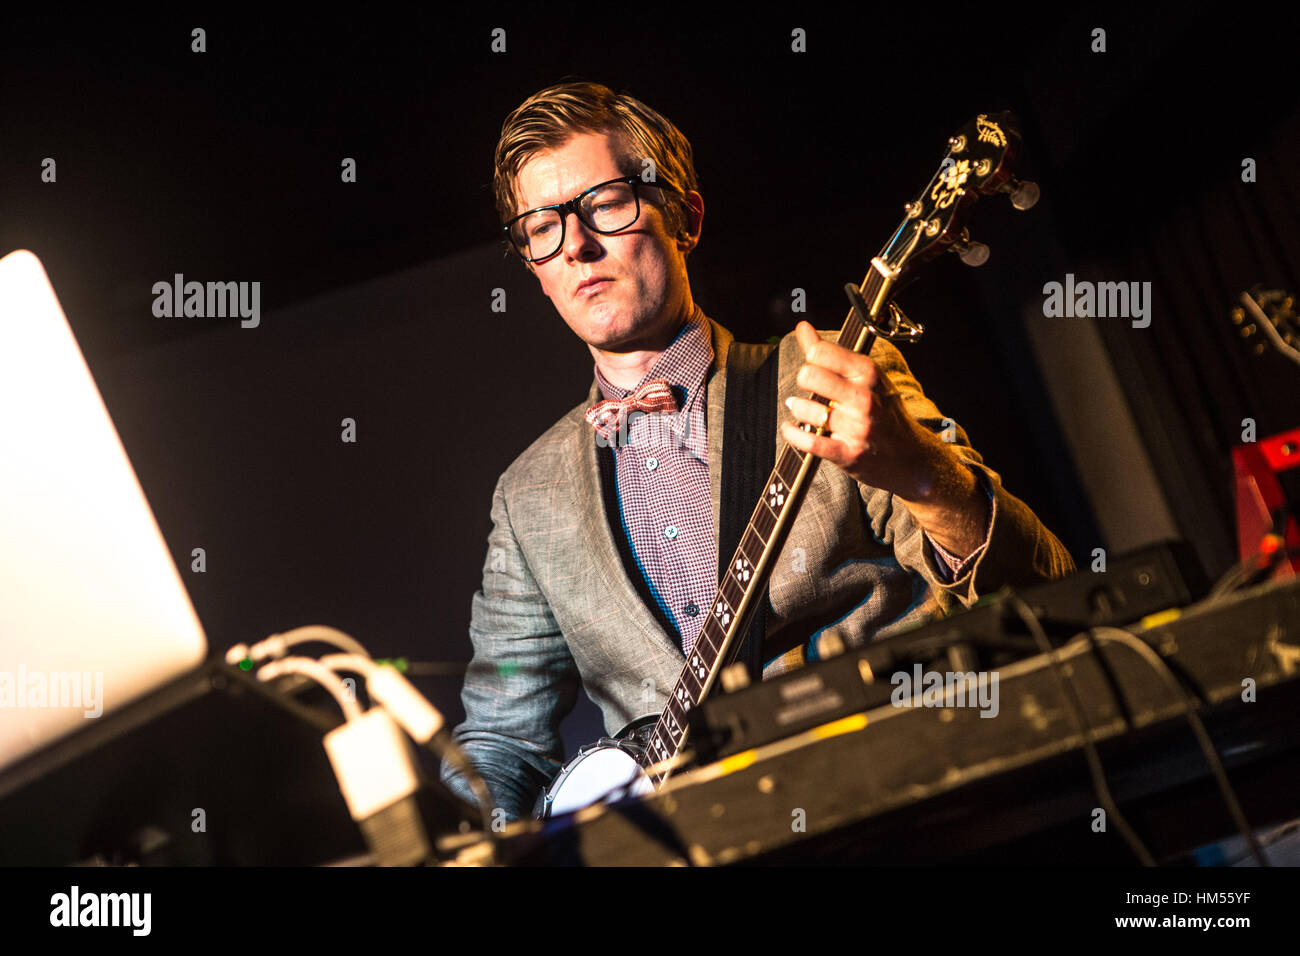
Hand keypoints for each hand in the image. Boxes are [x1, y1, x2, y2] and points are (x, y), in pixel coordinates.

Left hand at [780, 321, 942, 500]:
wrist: (910, 458)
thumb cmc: (885, 412)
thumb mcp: (866, 378)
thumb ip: (830, 353)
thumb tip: (802, 327)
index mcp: (869, 374)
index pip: (822, 352)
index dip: (811, 356)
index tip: (814, 363)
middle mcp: (864, 398)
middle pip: (811, 376)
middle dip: (803, 380)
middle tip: (808, 385)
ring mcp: (857, 427)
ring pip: (807, 409)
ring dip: (798, 409)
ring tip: (802, 408)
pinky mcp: (849, 453)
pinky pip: (810, 442)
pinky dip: (792, 434)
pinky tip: (790, 428)